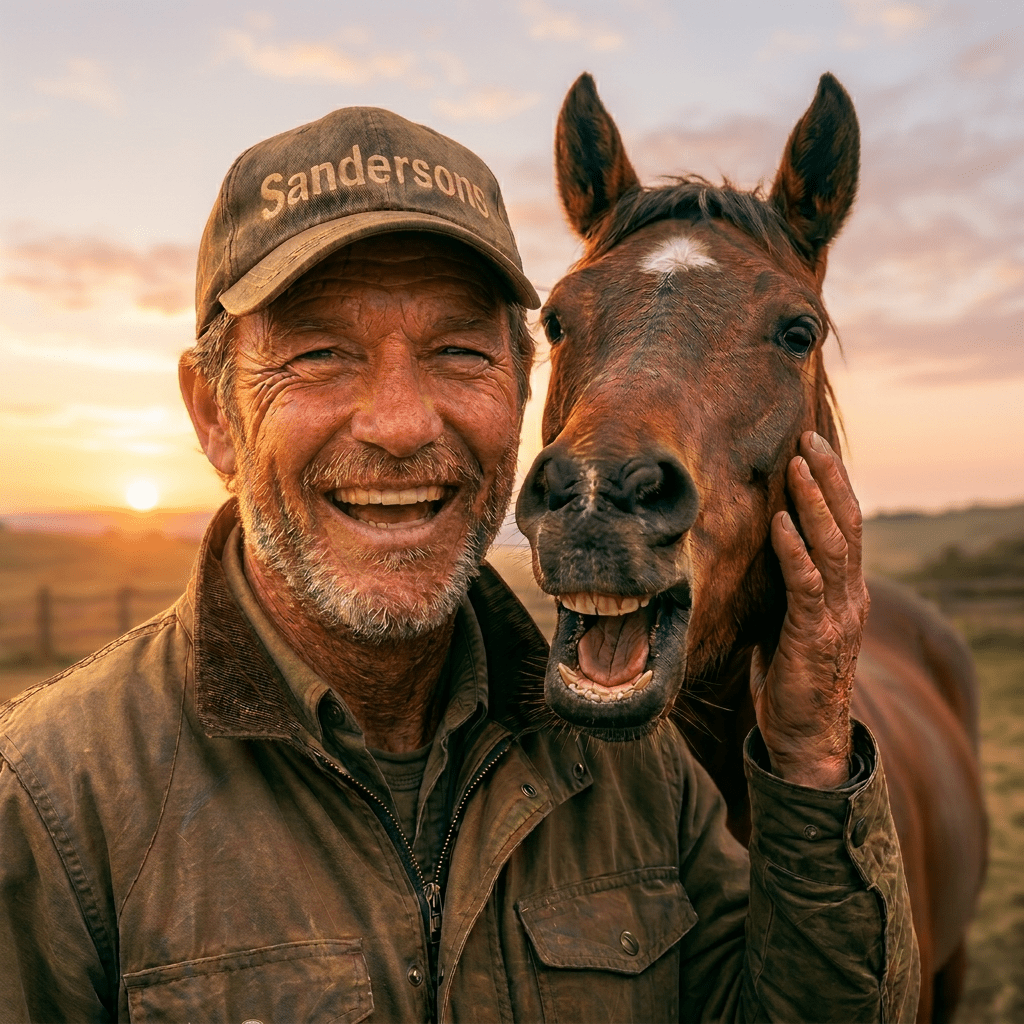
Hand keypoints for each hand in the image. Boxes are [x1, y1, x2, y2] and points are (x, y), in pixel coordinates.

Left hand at [750, 430, 868, 788]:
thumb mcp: (790, 619)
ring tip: (799, 464)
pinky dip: (794, 550)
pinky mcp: (813, 634)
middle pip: (846, 524)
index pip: (845, 525)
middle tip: (808, 438)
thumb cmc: (792, 675)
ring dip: (814, 502)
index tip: (811, 447)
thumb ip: (787, 584)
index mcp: (845, 590)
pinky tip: (780, 522)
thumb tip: (758, 549)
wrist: (807, 735)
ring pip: (832, 546)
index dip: (831, 485)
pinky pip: (806, 584)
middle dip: (828, 478)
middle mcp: (849, 595)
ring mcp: (836, 614)